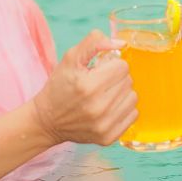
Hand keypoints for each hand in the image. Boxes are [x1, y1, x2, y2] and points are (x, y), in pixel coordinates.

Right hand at [32, 30, 137, 145]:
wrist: (48, 120)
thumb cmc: (60, 86)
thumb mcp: (71, 59)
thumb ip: (94, 43)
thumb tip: (121, 44)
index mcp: (88, 85)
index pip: (122, 66)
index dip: (111, 65)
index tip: (99, 71)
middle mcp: (98, 107)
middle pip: (128, 81)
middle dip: (116, 78)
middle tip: (100, 83)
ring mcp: (104, 125)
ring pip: (133, 97)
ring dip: (121, 93)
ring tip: (104, 95)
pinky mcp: (108, 137)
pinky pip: (133, 115)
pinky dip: (123, 109)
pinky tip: (108, 108)